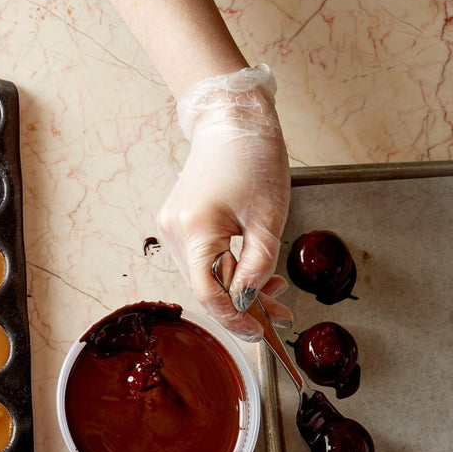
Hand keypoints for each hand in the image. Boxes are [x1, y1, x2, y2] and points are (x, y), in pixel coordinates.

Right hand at [157, 65, 292, 340]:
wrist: (232, 119)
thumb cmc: (253, 158)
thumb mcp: (267, 218)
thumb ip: (258, 265)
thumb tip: (248, 302)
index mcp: (195, 229)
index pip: (209, 293)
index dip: (236, 317)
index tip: (262, 331)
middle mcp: (174, 231)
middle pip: (205, 287)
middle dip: (242, 304)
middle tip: (280, 313)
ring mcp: (172, 226)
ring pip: (203, 275)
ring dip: (236, 288)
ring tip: (274, 288)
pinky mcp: (178, 221)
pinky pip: (201, 258)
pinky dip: (226, 269)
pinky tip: (250, 269)